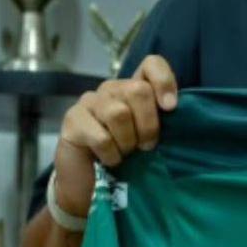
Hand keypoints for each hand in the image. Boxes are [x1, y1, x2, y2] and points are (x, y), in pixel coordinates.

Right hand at [52, 55, 177, 222]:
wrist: (88, 181)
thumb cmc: (125, 156)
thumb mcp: (148, 136)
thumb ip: (160, 119)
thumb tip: (174, 108)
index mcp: (133, 87)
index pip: (151, 64)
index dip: (164, 81)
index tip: (170, 107)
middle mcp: (111, 88)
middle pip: (138, 90)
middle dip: (148, 124)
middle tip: (146, 146)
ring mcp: (89, 101)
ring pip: (119, 113)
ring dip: (127, 142)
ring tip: (125, 153)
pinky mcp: (72, 119)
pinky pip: (101, 137)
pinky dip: (111, 154)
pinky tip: (109, 160)